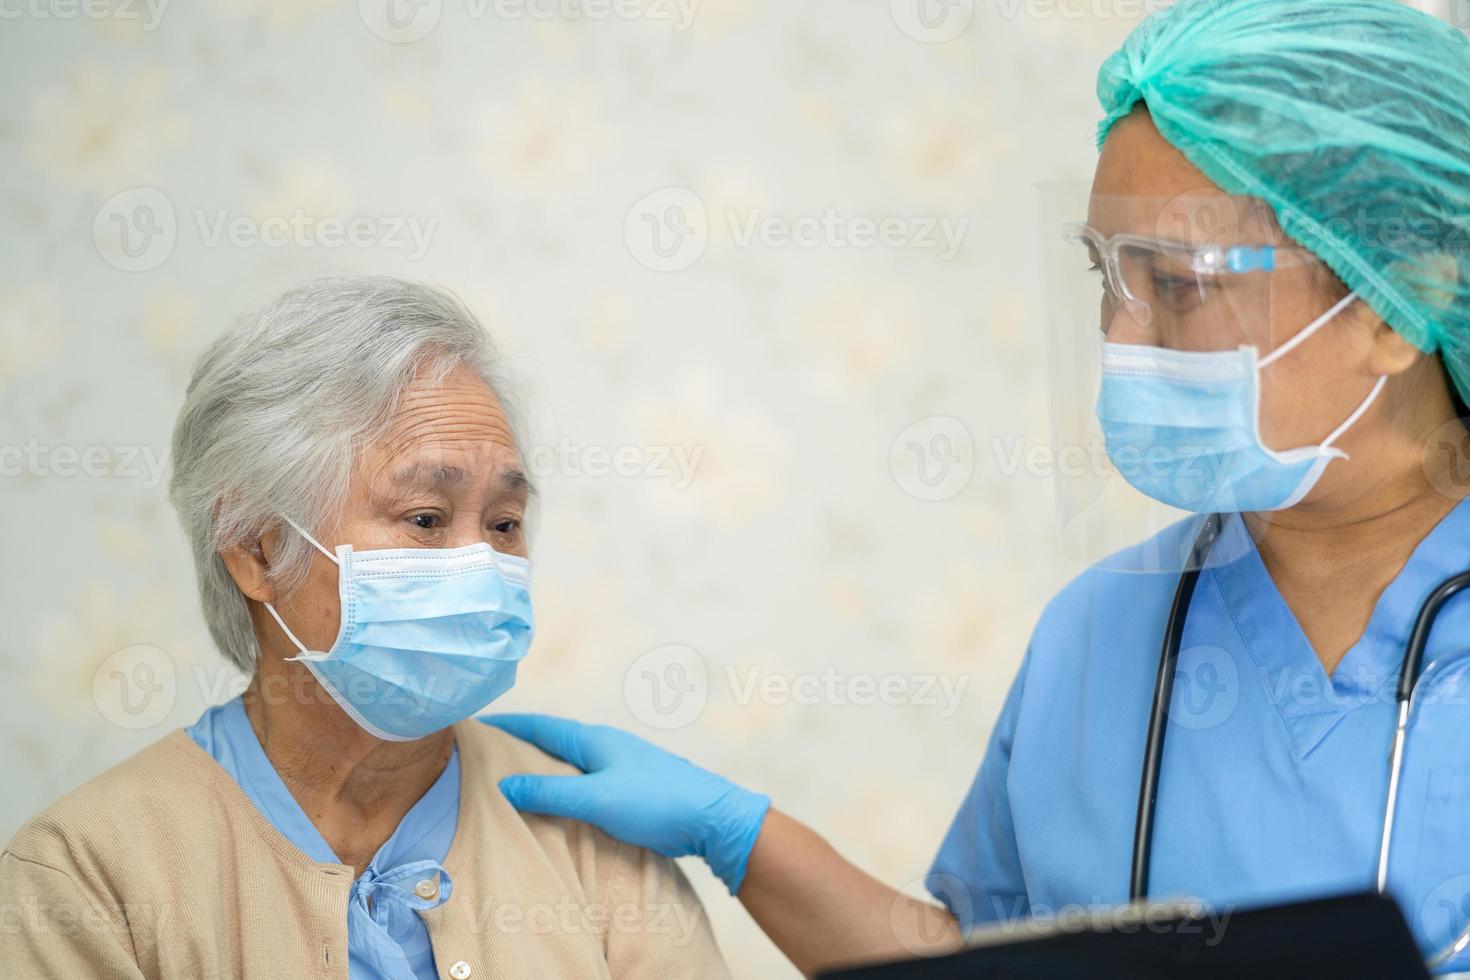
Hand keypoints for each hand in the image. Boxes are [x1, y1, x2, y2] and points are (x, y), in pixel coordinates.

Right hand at [484, 714, 770, 893]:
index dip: (506, 725)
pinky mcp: (630, 789)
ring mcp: (619, 766)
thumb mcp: (596, 797)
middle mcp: (605, 746)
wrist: (712, 819)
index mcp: (594, 740)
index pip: (539, 726)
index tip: (473, 724)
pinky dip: (562, 787)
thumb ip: (550, 791)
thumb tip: (503, 783)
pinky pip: (584, 782)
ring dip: (541, 767)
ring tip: (510, 780)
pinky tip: (555, 804)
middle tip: (481, 754)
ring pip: (569, 763)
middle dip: (518, 744)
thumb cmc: (657, 802)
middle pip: (552, 741)